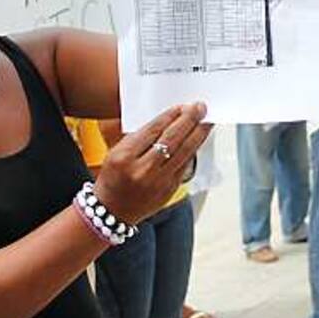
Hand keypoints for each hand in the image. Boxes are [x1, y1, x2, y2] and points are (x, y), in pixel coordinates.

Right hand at [94, 104, 211, 224]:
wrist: (112, 210)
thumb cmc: (113, 178)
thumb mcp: (115, 152)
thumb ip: (138, 137)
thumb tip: (168, 120)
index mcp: (124, 156)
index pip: (153, 130)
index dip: (170, 116)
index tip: (181, 106)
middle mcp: (142, 170)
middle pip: (171, 139)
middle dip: (188, 120)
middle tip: (200, 108)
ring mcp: (158, 181)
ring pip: (184, 152)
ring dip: (198, 134)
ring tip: (206, 121)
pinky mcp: (169, 190)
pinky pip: (185, 165)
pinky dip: (193, 150)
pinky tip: (198, 140)